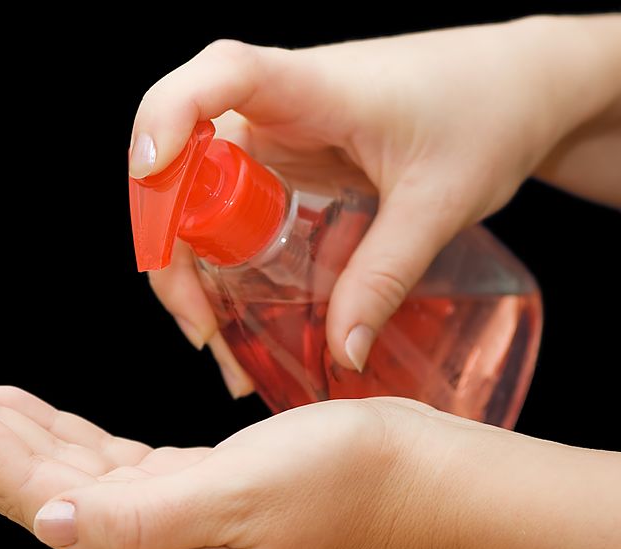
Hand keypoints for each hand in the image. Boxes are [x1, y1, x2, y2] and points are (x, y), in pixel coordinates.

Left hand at [0, 364, 620, 548]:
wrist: (409, 475)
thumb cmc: (343, 478)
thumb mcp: (241, 497)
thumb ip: (141, 520)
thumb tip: (51, 523)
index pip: (26, 487)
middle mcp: (142, 541)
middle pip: (25, 476)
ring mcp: (160, 513)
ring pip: (54, 464)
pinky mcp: (181, 486)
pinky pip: (96, 456)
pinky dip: (53, 428)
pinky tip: (24, 407)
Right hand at [132, 15, 620, 388]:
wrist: (516, 87)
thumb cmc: (486, 112)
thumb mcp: (439, 202)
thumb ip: (385, 275)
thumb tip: (342, 353)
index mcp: (312, 87)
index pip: (218, 76)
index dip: (167, 115)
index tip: (151, 171)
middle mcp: (275, 107)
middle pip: (180, 160)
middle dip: (168, 248)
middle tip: (201, 328)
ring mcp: (273, 138)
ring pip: (196, 199)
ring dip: (191, 271)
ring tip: (219, 346)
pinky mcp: (283, 165)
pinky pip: (230, 214)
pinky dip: (224, 268)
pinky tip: (241, 322)